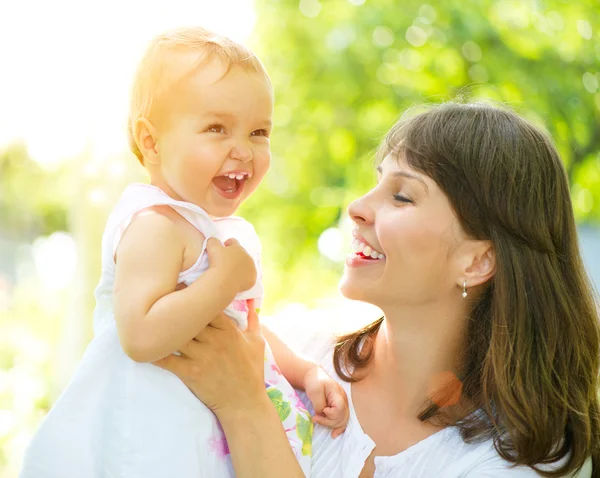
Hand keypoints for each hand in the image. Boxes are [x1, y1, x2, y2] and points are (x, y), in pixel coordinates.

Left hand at [154, 300, 265, 416]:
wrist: (244, 404)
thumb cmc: (251, 372)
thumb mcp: (257, 342)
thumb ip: (253, 319)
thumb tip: (252, 300)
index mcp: (229, 330)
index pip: (208, 304)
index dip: (194, 293)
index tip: (182, 286)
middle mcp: (215, 340)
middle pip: (188, 316)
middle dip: (174, 306)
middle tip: (158, 297)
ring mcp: (202, 357)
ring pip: (176, 335)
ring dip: (162, 327)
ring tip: (149, 318)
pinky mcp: (191, 373)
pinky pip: (167, 360)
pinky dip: (154, 352)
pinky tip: (145, 344)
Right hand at [206, 237, 256, 292]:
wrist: (223, 282)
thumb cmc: (217, 263)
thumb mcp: (212, 247)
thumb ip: (213, 241)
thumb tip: (214, 241)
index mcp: (238, 247)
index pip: (233, 242)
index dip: (227, 245)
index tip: (222, 249)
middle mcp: (248, 257)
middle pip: (241, 254)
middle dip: (234, 256)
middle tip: (225, 262)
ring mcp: (251, 269)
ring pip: (246, 266)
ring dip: (240, 267)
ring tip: (230, 273)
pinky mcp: (252, 279)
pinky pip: (248, 277)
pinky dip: (243, 278)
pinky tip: (235, 280)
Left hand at [302, 365, 348, 437]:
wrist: (314, 377)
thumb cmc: (315, 382)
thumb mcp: (314, 391)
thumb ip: (319, 404)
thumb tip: (322, 415)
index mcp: (338, 394)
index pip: (340, 409)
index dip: (331, 413)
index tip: (322, 410)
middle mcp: (343, 400)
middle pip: (342, 417)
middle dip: (328, 421)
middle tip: (315, 417)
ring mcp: (342, 405)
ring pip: (342, 421)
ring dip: (330, 424)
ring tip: (318, 420)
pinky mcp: (339, 409)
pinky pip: (342, 421)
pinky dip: (339, 428)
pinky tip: (334, 434)